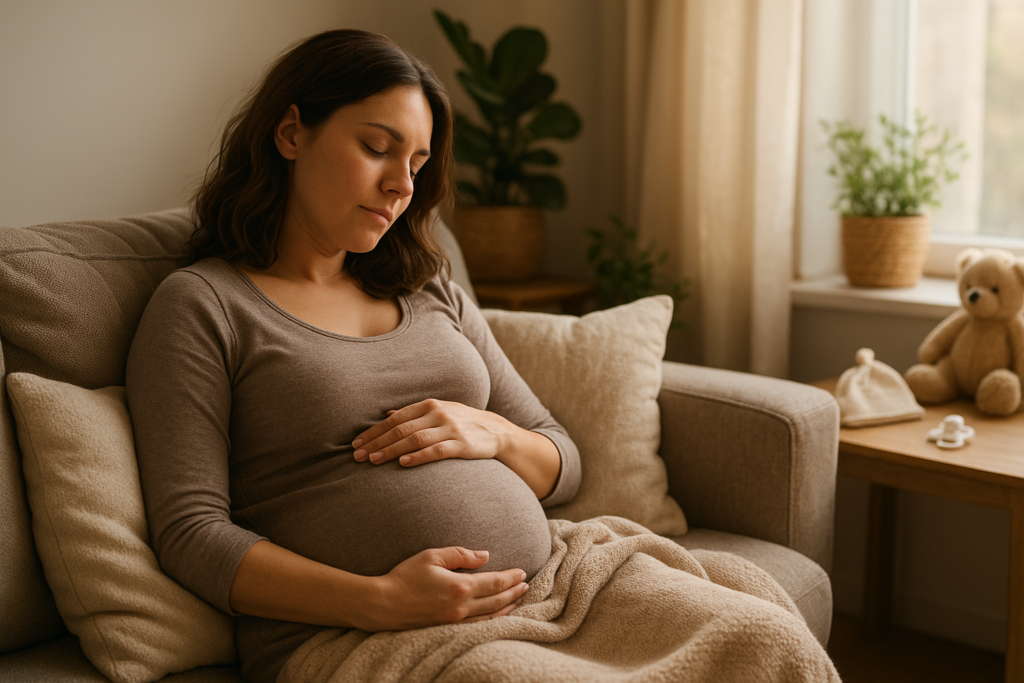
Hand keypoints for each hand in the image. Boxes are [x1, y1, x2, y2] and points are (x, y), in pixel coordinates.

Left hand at [352, 399, 512, 466]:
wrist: (496, 431)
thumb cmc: (462, 422)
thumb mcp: (440, 412)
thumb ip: (414, 414)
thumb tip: (386, 415)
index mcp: (430, 405)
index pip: (395, 418)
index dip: (374, 431)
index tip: (357, 443)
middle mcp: (438, 414)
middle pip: (401, 429)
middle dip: (377, 443)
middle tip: (358, 456)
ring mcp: (451, 429)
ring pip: (415, 439)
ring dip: (392, 450)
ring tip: (374, 461)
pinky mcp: (462, 445)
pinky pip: (436, 450)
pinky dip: (419, 456)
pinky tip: (403, 463)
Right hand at [361, 547, 529, 630]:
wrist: (383, 604)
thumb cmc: (405, 576)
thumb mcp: (432, 556)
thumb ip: (461, 554)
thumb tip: (485, 555)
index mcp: (460, 586)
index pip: (495, 582)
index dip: (511, 578)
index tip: (522, 572)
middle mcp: (461, 606)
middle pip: (497, 600)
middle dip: (514, 592)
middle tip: (527, 585)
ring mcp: (455, 620)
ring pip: (491, 616)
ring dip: (508, 607)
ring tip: (518, 599)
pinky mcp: (448, 628)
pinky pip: (478, 626)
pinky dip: (493, 620)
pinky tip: (498, 615)